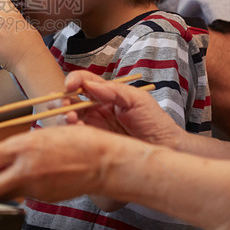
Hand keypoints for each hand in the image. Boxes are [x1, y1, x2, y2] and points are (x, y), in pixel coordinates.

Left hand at [0, 124, 119, 204]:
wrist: (104, 162)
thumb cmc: (76, 140)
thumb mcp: (41, 135)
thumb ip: (17, 150)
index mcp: (21, 147)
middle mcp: (23, 169)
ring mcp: (33, 187)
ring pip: (0, 193)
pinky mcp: (42, 199)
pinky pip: (21, 194)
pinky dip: (13, 190)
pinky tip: (16, 183)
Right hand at [62, 71, 183, 148]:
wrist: (165, 149)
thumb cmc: (155, 122)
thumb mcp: (137, 100)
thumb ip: (114, 90)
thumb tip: (89, 84)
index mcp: (106, 94)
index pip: (84, 82)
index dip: (74, 81)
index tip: (71, 86)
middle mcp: (96, 109)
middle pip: (71, 100)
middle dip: (63, 101)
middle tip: (66, 107)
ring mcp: (94, 126)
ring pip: (70, 118)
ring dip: (66, 117)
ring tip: (72, 120)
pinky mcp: (94, 143)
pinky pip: (77, 136)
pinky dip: (73, 133)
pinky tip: (79, 132)